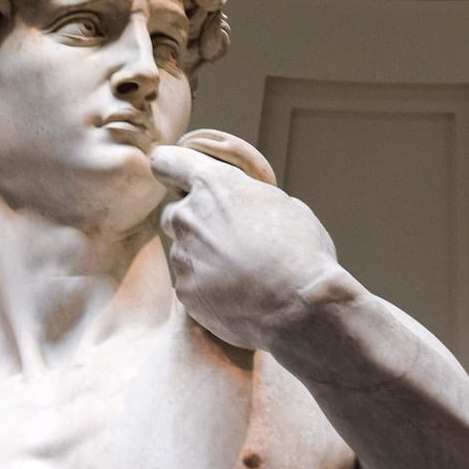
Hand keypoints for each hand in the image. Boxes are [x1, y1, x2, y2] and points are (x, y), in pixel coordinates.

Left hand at [149, 139, 341, 351]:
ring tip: (241, 271)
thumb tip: (249, 205)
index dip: (173, 168)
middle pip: (175, 211)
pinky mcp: (184, 291)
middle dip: (195, 220)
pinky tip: (237, 293)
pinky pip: (190, 281)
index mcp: (213, 185)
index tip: (181, 178)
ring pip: (183, 248)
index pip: (167, 161)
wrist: (300, 308)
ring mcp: (183, 256)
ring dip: (203, 255)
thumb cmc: (301, 252)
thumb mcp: (285, 206)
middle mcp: (188, 216)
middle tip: (229, 237)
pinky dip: (207, 285)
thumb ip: (252, 199)